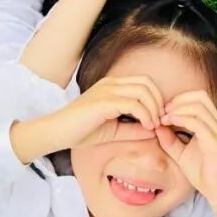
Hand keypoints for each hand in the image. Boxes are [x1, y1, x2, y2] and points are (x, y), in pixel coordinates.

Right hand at [10, 76, 164, 162]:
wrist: (56, 133)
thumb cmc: (81, 131)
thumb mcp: (114, 130)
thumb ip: (134, 129)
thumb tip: (155, 131)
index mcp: (113, 85)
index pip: (144, 82)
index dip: (157, 99)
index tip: (159, 119)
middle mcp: (111, 83)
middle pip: (148, 83)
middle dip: (159, 102)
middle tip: (160, 122)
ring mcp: (107, 90)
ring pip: (143, 91)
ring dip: (154, 109)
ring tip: (153, 126)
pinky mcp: (104, 101)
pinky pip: (134, 104)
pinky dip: (145, 115)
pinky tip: (147, 127)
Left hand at [156, 91, 216, 215]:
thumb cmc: (203, 172)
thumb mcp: (181, 153)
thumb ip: (170, 140)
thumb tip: (157, 127)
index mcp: (212, 123)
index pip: (198, 97)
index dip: (179, 99)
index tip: (163, 111)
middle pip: (200, 96)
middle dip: (178, 100)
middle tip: (163, 111)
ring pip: (198, 106)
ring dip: (177, 109)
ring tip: (164, 118)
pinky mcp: (214, 141)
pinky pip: (197, 122)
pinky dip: (181, 119)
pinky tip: (169, 124)